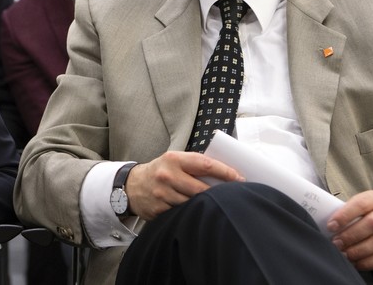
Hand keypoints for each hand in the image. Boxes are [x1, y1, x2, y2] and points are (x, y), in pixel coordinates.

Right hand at [125, 151, 243, 220]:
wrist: (132, 185)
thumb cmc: (160, 171)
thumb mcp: (173, 160)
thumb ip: (193, 165)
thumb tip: (223, 174)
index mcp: (174, 159)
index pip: (205, 165)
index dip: (225, 172)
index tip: (239, 177)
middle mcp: (167, 175)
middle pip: (201, 189)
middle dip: (218, 193)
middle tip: (232, 195)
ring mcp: (162, 194)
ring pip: (192, 204)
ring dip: (205, 206)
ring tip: (215, 205)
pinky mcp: (158, 209)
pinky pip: (181, 214)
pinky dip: (190, 213)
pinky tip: (196, 213)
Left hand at [327, 190, 372, 269]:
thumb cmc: (358, 212)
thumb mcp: (351, 206)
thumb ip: (340, 211)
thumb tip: (321, 220)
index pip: (361, 204)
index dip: (345, 215)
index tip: (330, 226)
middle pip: (372, 224)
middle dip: (350, 235)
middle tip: (336, 243)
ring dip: (358, 250)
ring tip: (343, 253)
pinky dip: (367, 262)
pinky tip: (354, 262)